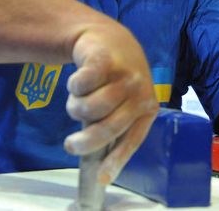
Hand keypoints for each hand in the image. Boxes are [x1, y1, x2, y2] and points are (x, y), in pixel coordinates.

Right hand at [63, 23, 158, 184]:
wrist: (109, 38)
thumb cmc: (115, 79)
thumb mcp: (124, 102)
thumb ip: (115, 124)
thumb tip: (98, 161)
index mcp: (147, 107)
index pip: (133, 139)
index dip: (116, 160)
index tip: (101, 179)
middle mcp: (140, 91)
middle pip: (108, 127)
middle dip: (85, 141)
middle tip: (71, 144)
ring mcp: (123, 74)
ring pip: (90, 107)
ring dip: (76, 107)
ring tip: (77, 100)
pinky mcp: (105, 60)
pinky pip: (81, 84)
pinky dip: (74, 86)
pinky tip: (78, 80)